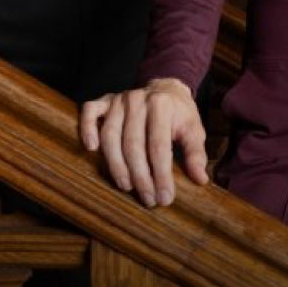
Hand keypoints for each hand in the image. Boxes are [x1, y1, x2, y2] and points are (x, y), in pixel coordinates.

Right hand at [80, 77, 208, 205]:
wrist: (165, 87)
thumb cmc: (179, 114)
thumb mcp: (194, 129)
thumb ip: (195, 153)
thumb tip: (200, 179)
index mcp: (162, 105)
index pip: (159, 145)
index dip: (161, 174)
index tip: (164, 197)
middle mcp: (138, 100)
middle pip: (134, 144)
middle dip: (140, 176)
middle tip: (148, 199)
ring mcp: (119, 99)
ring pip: (111, 135)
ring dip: (116, 165)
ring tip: (126, 186)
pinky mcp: (106, 100)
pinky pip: (90, 111)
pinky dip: (87, 129)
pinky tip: (91, 149)